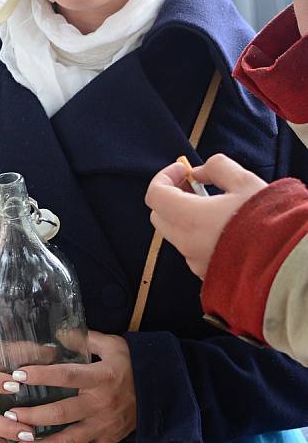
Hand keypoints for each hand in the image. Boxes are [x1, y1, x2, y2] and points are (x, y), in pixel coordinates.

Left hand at [3, 330, 135, 442]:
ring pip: (71, 440)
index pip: (66, 376)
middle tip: (10, 417)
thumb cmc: (131, 364)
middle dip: (34, 416)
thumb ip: (85, 338)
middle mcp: (100, 403)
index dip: (42, 375)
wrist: (161, 390)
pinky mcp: (110, 440)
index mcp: (100, 377)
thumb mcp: (112, 344)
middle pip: (62, 413)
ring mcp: (105, 425)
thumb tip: (58, 332)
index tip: (18, 375)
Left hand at [144, 153, 266, 278]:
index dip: (165, 176)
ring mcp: (195, 262)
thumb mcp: (244, 181)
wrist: (287, 263)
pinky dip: (197, 234)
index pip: (155, 194)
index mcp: (188, 218)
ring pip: (176, 234)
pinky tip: (222, 226)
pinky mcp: (207, 275)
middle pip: (160, 215)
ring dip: (185, 215)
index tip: (183, 169)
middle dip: (171, 195)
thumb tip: (200, 172)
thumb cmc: (267, 221)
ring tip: (213, 204)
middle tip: (193, 184)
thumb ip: (217, 168)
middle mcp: (186, 244)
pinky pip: (192, 250)